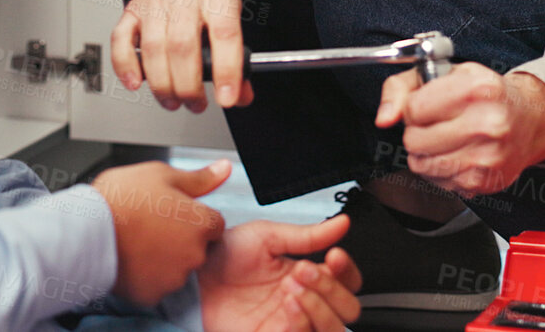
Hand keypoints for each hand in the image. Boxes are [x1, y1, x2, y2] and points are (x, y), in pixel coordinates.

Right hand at [93, 159, 230, 304]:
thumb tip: (224, 169)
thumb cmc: (120, 200)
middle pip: (197, 247)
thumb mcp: (161, 175)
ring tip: (138, 240)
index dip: (193, 216)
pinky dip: (146, 275)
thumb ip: (199, 178)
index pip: (213, 223)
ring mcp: (173, 277)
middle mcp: (194, 254)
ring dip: (164, 258)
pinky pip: (155, 285)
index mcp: (200, 223)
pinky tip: (131, 258)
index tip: (173, 213)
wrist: (86, 231)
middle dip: (180, 238)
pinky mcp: (152, 294)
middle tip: (151, 224)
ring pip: (176, 267)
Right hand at [111, 0, 254, 111]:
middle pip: (183, 45)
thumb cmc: (205, 4)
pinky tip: (136, 83)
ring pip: (154, 48)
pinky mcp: (132, 10)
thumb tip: (240, 96)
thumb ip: (238, 59)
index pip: (225, 33)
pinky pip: (121, 41)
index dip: (226, 70)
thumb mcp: (229, 20)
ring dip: (162, 85)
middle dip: (189, 86)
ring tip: (173, 102)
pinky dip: (126, 66)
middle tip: (195, 104)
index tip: (227, 98)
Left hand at [199, 217, 361, 331]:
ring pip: (334, 328)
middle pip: (349, 307)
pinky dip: (301, 321)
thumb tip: (342, 223)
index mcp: (308, 274)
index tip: (334, 256)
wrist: (195, 279)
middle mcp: (306, 301)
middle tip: (304, 270)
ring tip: (293, 288)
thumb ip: (308, 235)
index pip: (347, 279)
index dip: (347, 270)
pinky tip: (287, 304)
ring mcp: (293, 322)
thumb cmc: (225, 257)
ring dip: (320, 306)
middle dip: (332, 288)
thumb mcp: (268, 236)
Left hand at [375, 63, 544, 197]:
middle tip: (437, 122)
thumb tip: (384, 118)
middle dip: (418, 131)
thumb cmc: (486, 94)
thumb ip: (402, 88)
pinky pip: (438, 181)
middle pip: (415, 139)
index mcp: (476, 89)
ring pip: (421, 164)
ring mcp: (487, 157)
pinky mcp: (484, 182)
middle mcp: (486, 124)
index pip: (413, 109)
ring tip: (446, 138)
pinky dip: (440, 169)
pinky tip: (458, 153)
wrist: (531, 120)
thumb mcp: (446, 73)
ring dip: (426, 152)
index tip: (428, 105)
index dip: (414, 108)